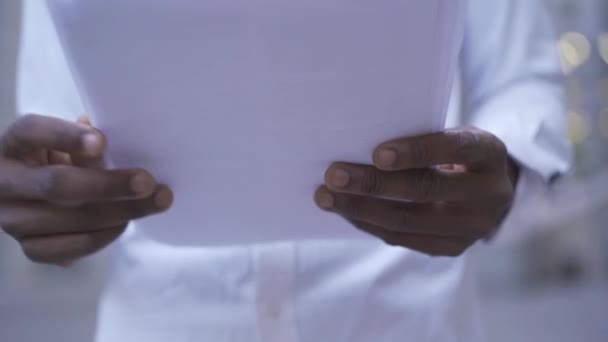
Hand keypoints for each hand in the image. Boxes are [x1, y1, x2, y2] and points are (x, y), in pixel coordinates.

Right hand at [0, 114, 172, 264]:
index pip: (33, 133)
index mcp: (13, 143)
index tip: (102, 142)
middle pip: (58, 185)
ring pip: (71, 220)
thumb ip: (86, 141)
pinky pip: (73, 247)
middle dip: (109, 185)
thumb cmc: (56, 157)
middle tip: (147, 182)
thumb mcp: (65, 141)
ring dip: (121, 212)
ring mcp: (13, 220)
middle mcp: (4, 183)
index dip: (67, 137)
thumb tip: (113, 145)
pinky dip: (105, 236)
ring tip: (155, 202)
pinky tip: (126, 222)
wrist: (30, 193)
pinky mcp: (30, 248)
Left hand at [315, 128, 518, 256]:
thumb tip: (355, 142)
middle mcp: (489, 192)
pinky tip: (345, 211)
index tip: (377, 153)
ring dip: (361, 208)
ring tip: (326, 196)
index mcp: (489, 153)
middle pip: (425, 190)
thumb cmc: (456, 153)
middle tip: (334, 174)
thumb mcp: (451, 136)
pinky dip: (369, 223)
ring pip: (409, 220)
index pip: (454, 148)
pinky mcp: (453, 247)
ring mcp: (472, 226)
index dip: (416, 151)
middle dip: (374, 183)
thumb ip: (420, 137)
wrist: (488, 191)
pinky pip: (403, 238)